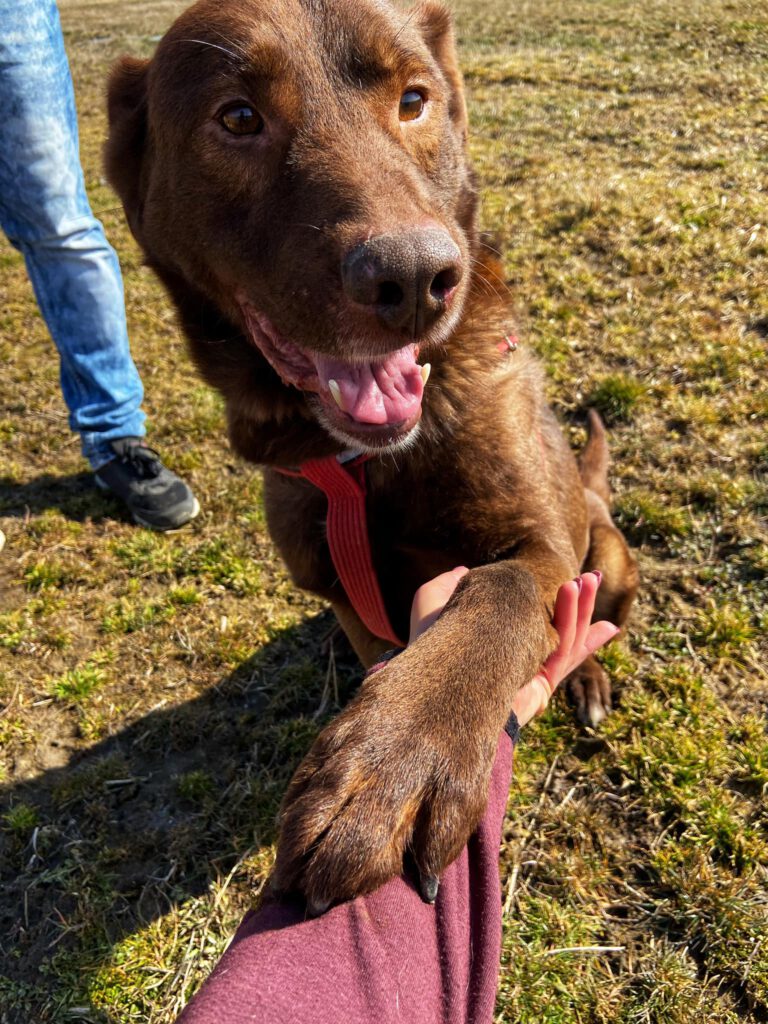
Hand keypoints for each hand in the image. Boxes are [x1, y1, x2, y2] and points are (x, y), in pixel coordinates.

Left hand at [409, 568, 618, 726]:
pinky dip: (580, 634)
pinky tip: (602, 622)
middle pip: (559, 627)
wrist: (432, 682)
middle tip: (592, 576)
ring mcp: (531, 671)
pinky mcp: (539, 687)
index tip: (567, 578)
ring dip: (581, 609)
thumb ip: (447, 586)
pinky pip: (566, 657)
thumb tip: (461, 570)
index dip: (551, 601)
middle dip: (580, 603)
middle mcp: (518, 656)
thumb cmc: (427, 644)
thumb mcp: (430, 604)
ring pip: (566, 637)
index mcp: (498, 640)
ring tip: (589, 580)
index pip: (532, 618)